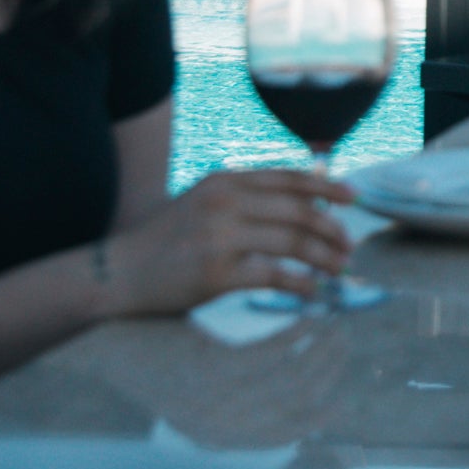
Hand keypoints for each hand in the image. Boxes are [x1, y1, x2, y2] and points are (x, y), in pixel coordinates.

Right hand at [102, 170, 353, 315]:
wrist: (114, 274)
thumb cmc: (164, 240)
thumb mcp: (204, 201)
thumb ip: (245, 196)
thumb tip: (305, 199)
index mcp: (226, 180)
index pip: (290, 178)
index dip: (328, 188)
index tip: (354, 199)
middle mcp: (226, 202)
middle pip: (300, 210)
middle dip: (332, 228)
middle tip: (349, 246)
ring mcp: (220, 237)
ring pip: (293, 242)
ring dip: (324, 256)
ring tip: (340, 268)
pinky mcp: (215, 273)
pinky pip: (273, 275)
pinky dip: (301, 282)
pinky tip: (312, 290)